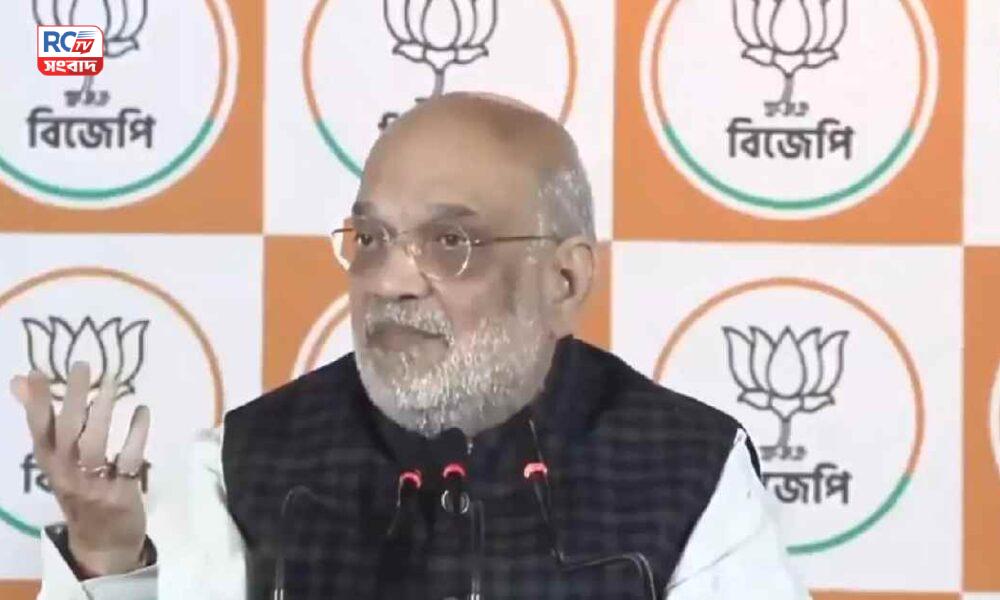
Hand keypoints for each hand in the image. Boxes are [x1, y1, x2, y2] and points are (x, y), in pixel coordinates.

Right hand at [10, 361, 150, 576]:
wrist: (102, 543)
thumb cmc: (79, 490)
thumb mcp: (55, 459)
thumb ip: (43, 420)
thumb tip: (20, 379)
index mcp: (49, 463)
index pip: (38, 430)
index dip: (36, 402)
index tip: (38, 372)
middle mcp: (66, 472)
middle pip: (67, 432)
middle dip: (73, 398)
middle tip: (83, 365)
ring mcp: (93, 483)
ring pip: (95, 443)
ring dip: (103, 410)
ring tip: (113, 381)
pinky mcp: (120, 491)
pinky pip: (128, 458)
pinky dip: (136, 433)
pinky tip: (142, 411)